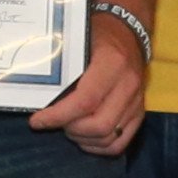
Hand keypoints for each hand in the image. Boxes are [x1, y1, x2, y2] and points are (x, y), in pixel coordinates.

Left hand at [32, 23, 149, 156]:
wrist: (127, 30)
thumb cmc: (98, 33)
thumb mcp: (78, 42)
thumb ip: (63, 69)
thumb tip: (38, 96)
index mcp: (112, 64)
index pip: (85, 101)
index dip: (58, 116)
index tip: (37, 121)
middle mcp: (128, 85)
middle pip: (99, 125)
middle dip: (70, 130)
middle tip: (55, 122)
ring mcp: (137, 101)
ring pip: (109, 138)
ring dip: (83, 139)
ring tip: (68, 127)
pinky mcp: (139, 113)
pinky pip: (120, 143)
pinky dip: (99, 147)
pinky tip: (84, 137)